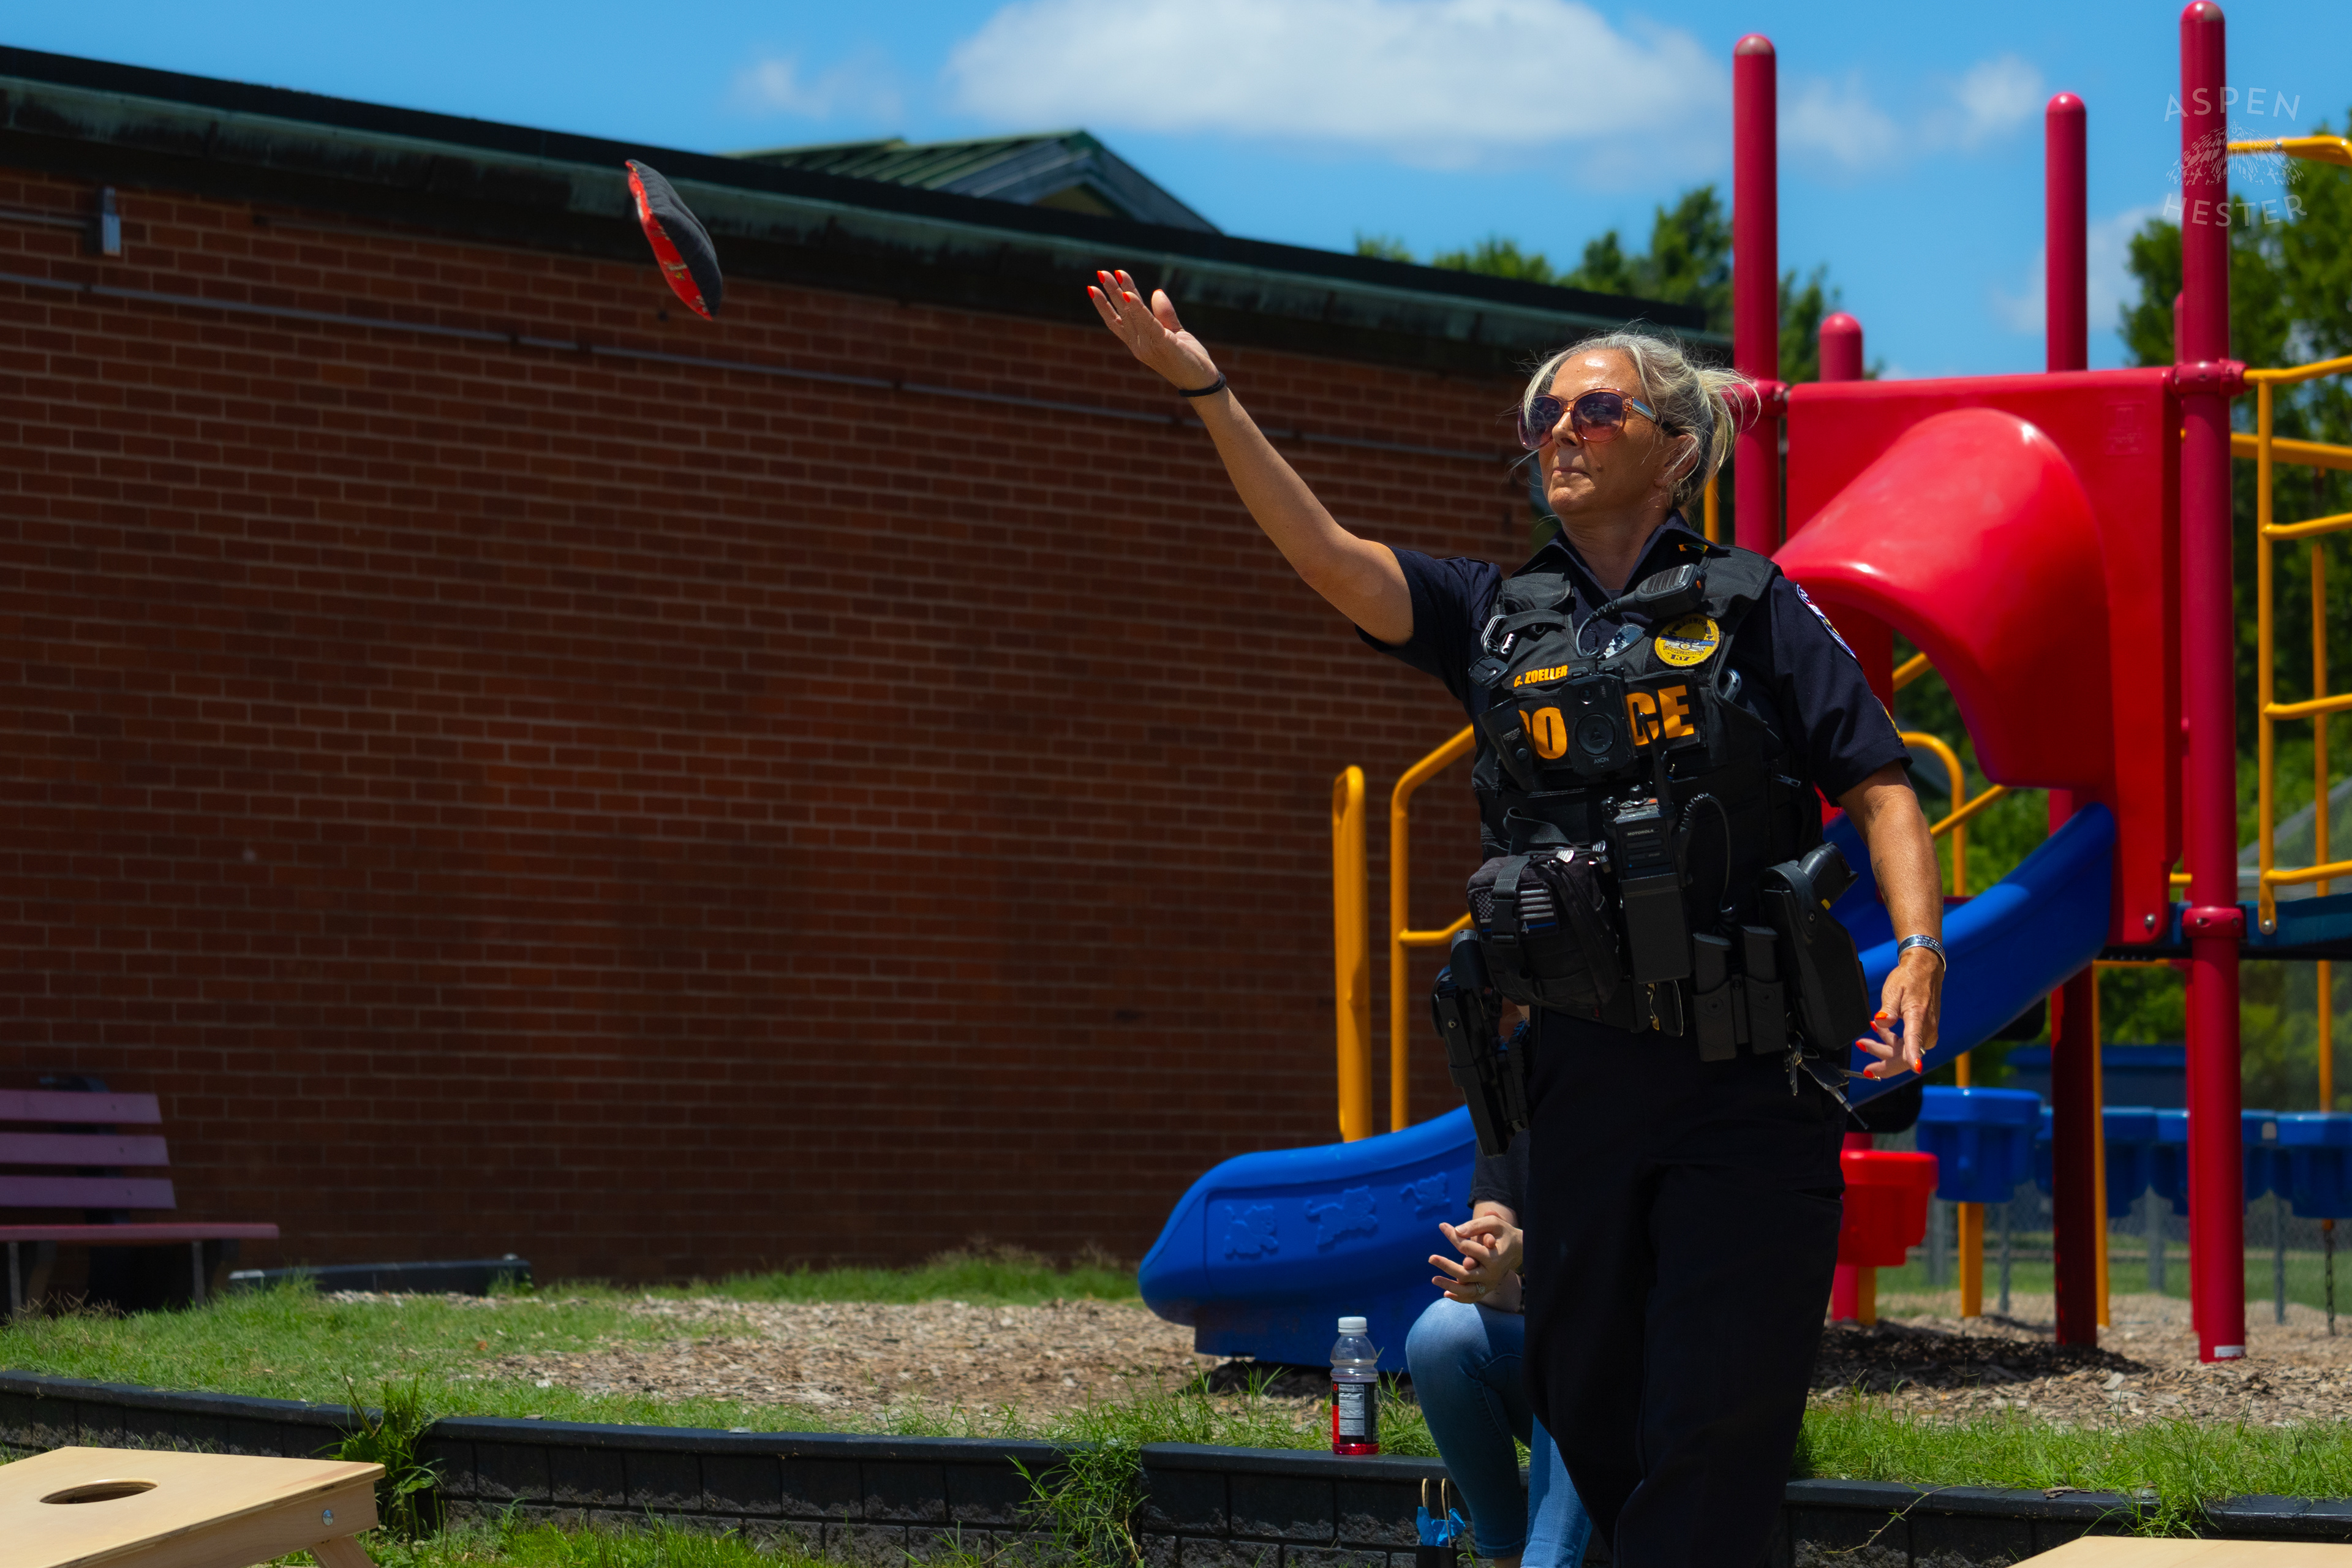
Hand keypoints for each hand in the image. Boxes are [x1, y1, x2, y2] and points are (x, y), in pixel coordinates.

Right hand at [1086, 269, 1220, 390]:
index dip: (1105, 304)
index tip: (1094, 287)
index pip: (1118, 320)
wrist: (1202, 383)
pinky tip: (1129, 295)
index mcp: (1139, 342)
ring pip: (1131, 314)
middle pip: (1122, 313)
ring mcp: (1148, 346)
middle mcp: (1138, 345)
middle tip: (1100, 272)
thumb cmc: (1189, 360)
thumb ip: (1164, 314)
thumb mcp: (1175, 332)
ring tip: (1111, 275)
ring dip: (1120, 292)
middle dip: (1110, 291)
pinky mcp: (1162, 344)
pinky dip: (1138, 308)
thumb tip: (1157, 292)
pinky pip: (1148, 322)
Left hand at [1428, 1212, 1523, 1302]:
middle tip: (1431, 1258)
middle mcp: (1492, 1274)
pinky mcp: (1487, 1289)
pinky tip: (1445, 1293)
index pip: (1467, 1247)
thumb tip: (1457, 1231)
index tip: (1442, 1225)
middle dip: (1446, 1266)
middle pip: (1465, 1273)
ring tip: (1434, 1279)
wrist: (1518, 1249)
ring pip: (1467, 1291)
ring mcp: (1490, 1284)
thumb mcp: (1493, 1223)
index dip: (1452, 1236)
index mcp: (1493, 1257)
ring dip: (1450, 1286)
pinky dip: (1459, 1298)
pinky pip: (1472, 1298)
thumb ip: (1476, 1226)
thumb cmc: (1502, 1233)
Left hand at [1855, 948, 1941, 1079]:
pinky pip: (1907, 1045)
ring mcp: (1927, 1033)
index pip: (1916, 1039)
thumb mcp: (1893, 989)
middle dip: (1884, 1062)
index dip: (1913, 1055)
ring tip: (1863, 1042)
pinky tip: (1878, 1033)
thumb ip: (1888, 1008)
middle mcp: (1926, 1029)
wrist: (1925, 971)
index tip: (1915, 1067)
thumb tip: (1880, 1021)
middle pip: (1906, 1055)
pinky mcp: (1924, 1033)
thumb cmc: (1909, 978)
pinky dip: (1892, 1043)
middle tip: (1865, 1067)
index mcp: (1918, 1016)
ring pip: (1904, 1053)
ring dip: (1884, 1050)